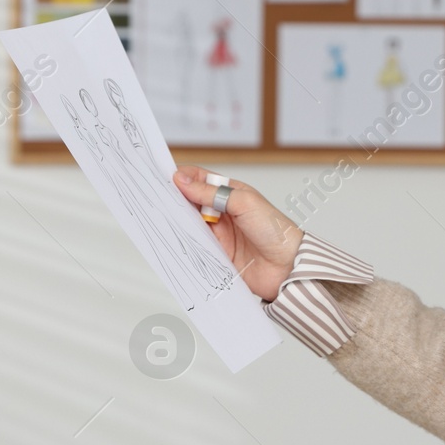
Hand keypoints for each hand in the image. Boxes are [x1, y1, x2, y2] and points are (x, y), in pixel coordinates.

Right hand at [173, 166, 303, 300]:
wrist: (287, 267)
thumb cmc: (276, 230)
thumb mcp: (244, 203)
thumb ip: (212, 193)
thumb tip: (183, 180)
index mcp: (231, 193)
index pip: (201, 180)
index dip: (183, 177)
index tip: (166, 177)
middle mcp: (223, 212)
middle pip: (191, 202)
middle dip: (175, 199)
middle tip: (158, 197)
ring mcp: (219, 233)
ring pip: (190, 223)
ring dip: (178, 221)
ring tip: (162, 216)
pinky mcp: (216, 253)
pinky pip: (195, 245)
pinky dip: (184, 242)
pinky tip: (174, 237)